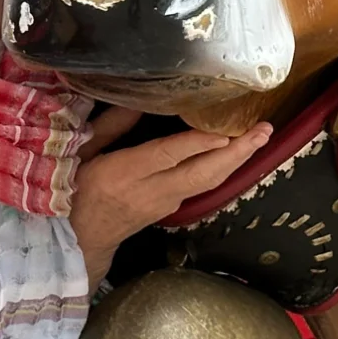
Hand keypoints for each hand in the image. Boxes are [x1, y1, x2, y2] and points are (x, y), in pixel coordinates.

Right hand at [69, 109, 273, 279]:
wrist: (79, 239)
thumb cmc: (75, 189)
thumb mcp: (83, 153)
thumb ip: (112, 126)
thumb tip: (139, 99)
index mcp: (124, 173)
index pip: (168, 156)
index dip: (197, 144)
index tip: (225, 131)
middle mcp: (150, 190)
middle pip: (201, 173)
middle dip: (236, 152)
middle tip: (262, 130)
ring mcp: (165, 203)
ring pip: (208, 182)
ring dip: (237, 160)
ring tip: (261, 137)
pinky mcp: (172, 208)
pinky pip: (203, 186)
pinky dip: (223, 168)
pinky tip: (238, 152)